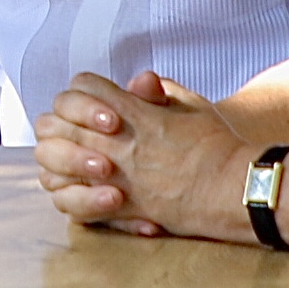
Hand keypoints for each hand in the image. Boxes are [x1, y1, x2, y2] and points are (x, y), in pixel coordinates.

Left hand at [33, 71, 247, 239]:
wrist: (235, 188)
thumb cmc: (219, 146)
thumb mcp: (191, 105)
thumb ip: (160, 91)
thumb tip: (140, 81)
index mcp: (135, 112)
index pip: (83, 86)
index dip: (84, 92)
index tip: (98, 104)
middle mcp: (118, 142)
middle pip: (56, 122)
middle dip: (61, 123)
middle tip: (75, 131)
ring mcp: (115, 175)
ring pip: (53, 163)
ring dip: (58, 159)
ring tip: (76, 161)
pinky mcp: (119, 207)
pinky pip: (71, 202)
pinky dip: (71, 196)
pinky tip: (83, 190)